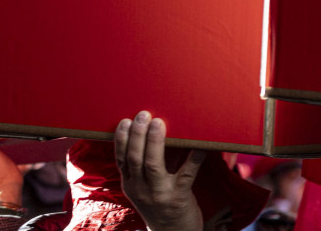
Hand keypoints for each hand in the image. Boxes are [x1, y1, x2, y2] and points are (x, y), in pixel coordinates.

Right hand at [114, 111, 206, 230]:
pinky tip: (200, 144)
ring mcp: (160, 194)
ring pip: (153, 165)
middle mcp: (141, 190)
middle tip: (143, 115)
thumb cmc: (160, 205)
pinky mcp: (179, 197)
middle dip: (137, 135)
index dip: (122, 139)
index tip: (125, 120)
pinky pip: (187, 174)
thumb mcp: (143, 190)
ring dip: (155, 142)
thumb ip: (142, 168)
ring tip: (158, 123)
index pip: (121, 160)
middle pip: (135, 159)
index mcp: (131, 185)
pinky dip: (193, 157)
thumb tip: (150, 133)